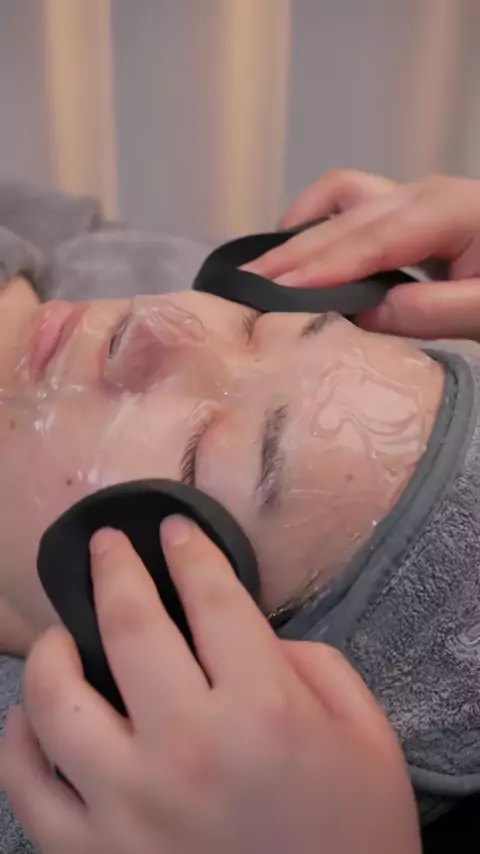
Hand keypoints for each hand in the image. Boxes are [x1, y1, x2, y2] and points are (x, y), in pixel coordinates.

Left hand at [1, 518, 419, 853]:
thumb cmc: (356, 830)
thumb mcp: (365, 732)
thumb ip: (312, 663)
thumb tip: (244, 634)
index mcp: (264, 710)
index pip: (212, 598)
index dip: (190, 552)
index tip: (174, 529)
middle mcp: (188, 748)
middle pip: (131, 627)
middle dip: (115, 569)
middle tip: (107, 544)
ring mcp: (131, 807)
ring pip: (56, 702)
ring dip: (51, 650)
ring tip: (63, 634)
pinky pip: (29, 791)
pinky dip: (18, 743)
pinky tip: (33, 717)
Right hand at [246, 169, 479, 339]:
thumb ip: (430, 312)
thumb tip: (365, 315)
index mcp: (445, 211)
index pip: (369, 241)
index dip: (320, 268)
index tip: (276, 292)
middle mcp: (421, 195)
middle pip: (343, 219)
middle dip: (292, 253)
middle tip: (245, 286)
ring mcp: (412, 198)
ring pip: (341, 200)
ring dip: (300, 232)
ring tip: (264, 270)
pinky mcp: (406, 211)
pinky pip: (350, 204)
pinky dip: (317, 223)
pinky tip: (297, 248)